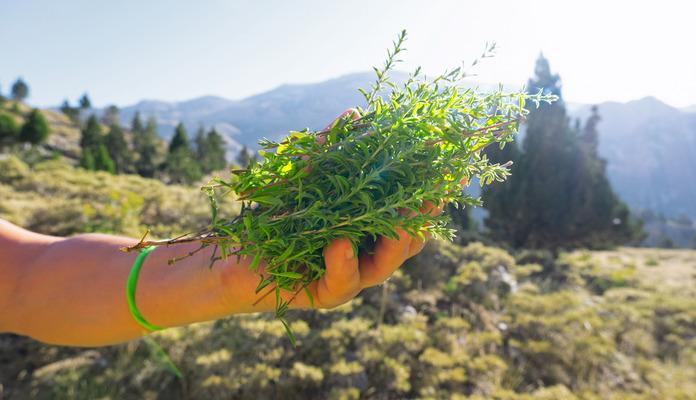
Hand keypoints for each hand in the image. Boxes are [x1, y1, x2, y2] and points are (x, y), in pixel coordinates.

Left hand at [219, 109, 442, 311]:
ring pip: (386, 266)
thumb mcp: (303, 175)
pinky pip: (342, 284)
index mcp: (370, 225)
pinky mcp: (323, 295)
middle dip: (424, 218)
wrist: (232, 254)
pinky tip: (338, 242)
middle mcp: (366, 252)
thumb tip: (354, 116)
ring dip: (396, 242)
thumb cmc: (273, 213)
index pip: (410, 209)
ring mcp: (349, 276)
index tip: (450, 167)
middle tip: (434, 195)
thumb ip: (328, 149)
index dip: (433, 191)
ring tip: (398, 219)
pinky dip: (343, 263)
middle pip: (410, 241)